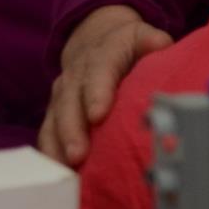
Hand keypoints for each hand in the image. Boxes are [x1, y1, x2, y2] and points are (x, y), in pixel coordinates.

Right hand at [38, 5, 171, 165]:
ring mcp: (61, 95)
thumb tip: (160, 45)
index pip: (99, 72)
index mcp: (101, 55)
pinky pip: (48, 133)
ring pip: (54, 121)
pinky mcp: (54, 112)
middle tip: (78, 155)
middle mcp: (75, 75)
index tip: (97, 115)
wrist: (95, 39)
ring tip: (67, 169)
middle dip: (73, 130)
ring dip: (59, 146)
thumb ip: (152, 42)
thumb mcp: (142, 36)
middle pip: (70, 102)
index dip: (97, 93)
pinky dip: (51, 152)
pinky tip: (58, 172)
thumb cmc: (127, 44)